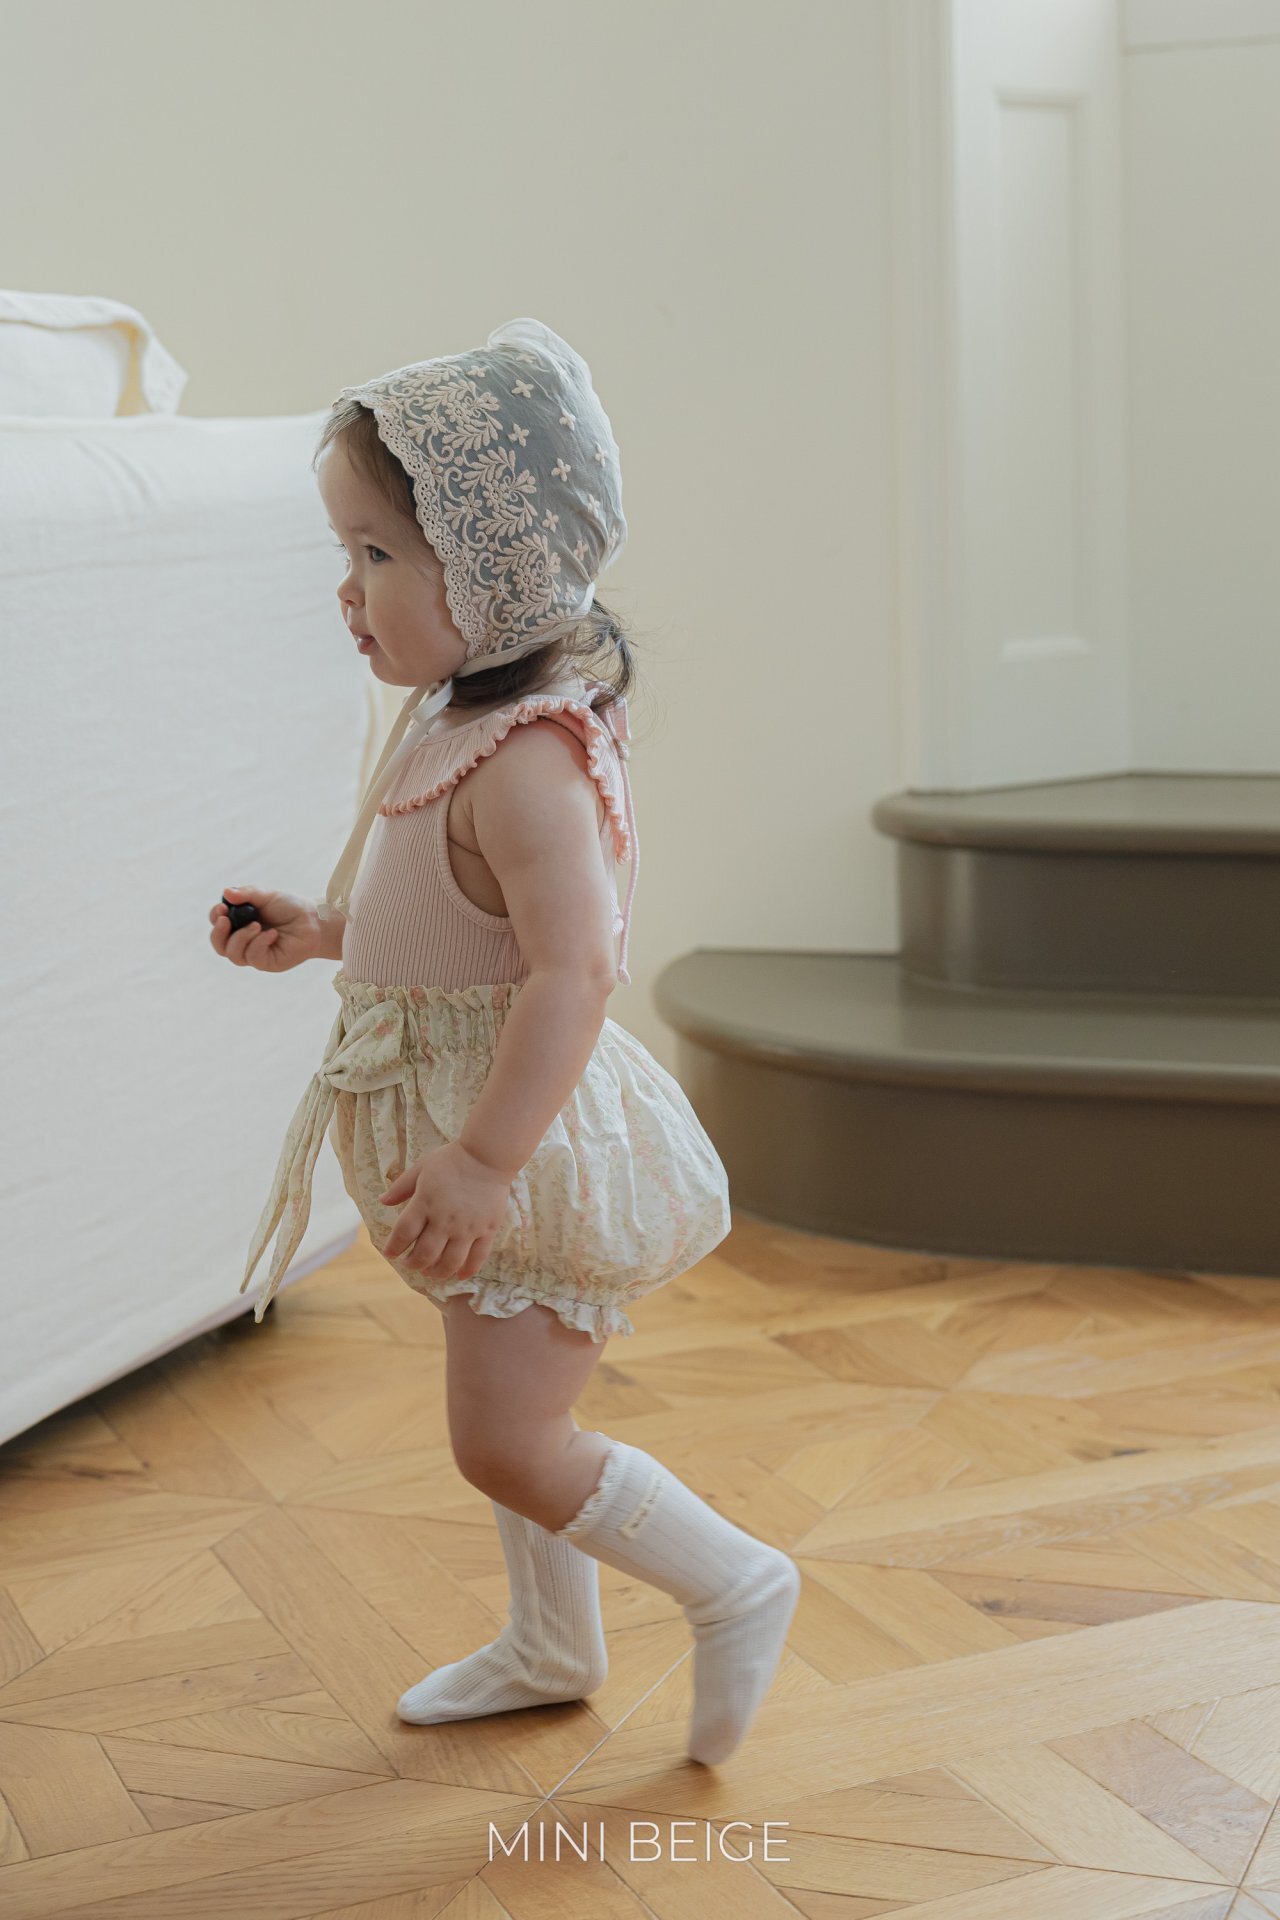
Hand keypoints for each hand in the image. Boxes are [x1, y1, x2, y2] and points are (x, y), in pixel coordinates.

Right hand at [208, 885, 327, 972]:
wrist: (314, 920)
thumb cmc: (290, 907)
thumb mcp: (267, 895)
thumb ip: (247, 893)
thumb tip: (226, 892)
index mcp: (240, 922)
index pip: (218, 923)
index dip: (215, 916)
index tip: (223, 907)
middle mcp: (244, 939)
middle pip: (219, 944)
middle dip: (218, 933)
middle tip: (226, 919)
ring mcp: (254, 953)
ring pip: (232, 954)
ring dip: (240, 938)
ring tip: (256, 925)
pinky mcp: (267, 963)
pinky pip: (253, 958)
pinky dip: (258, 944)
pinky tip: (272, 934)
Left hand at [377, 1141, 515, 1279]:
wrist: (488, 1156)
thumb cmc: (452, 1160)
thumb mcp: (422, 1167)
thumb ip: (401, 1187)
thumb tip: (382, 1201)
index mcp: (425, 1203)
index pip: (403, 1234)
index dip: (394, 1247)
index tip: (390, 1253)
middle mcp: (445, 1220)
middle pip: (425, 1254)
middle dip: (413, 1264)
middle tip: (410, 1263)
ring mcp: (467, 1227)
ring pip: (450, 1262)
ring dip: (437, 1272)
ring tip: (431, 1271)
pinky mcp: (487, 1230)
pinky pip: (477, 1257)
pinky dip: (467, 1270)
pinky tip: (459, 1275)